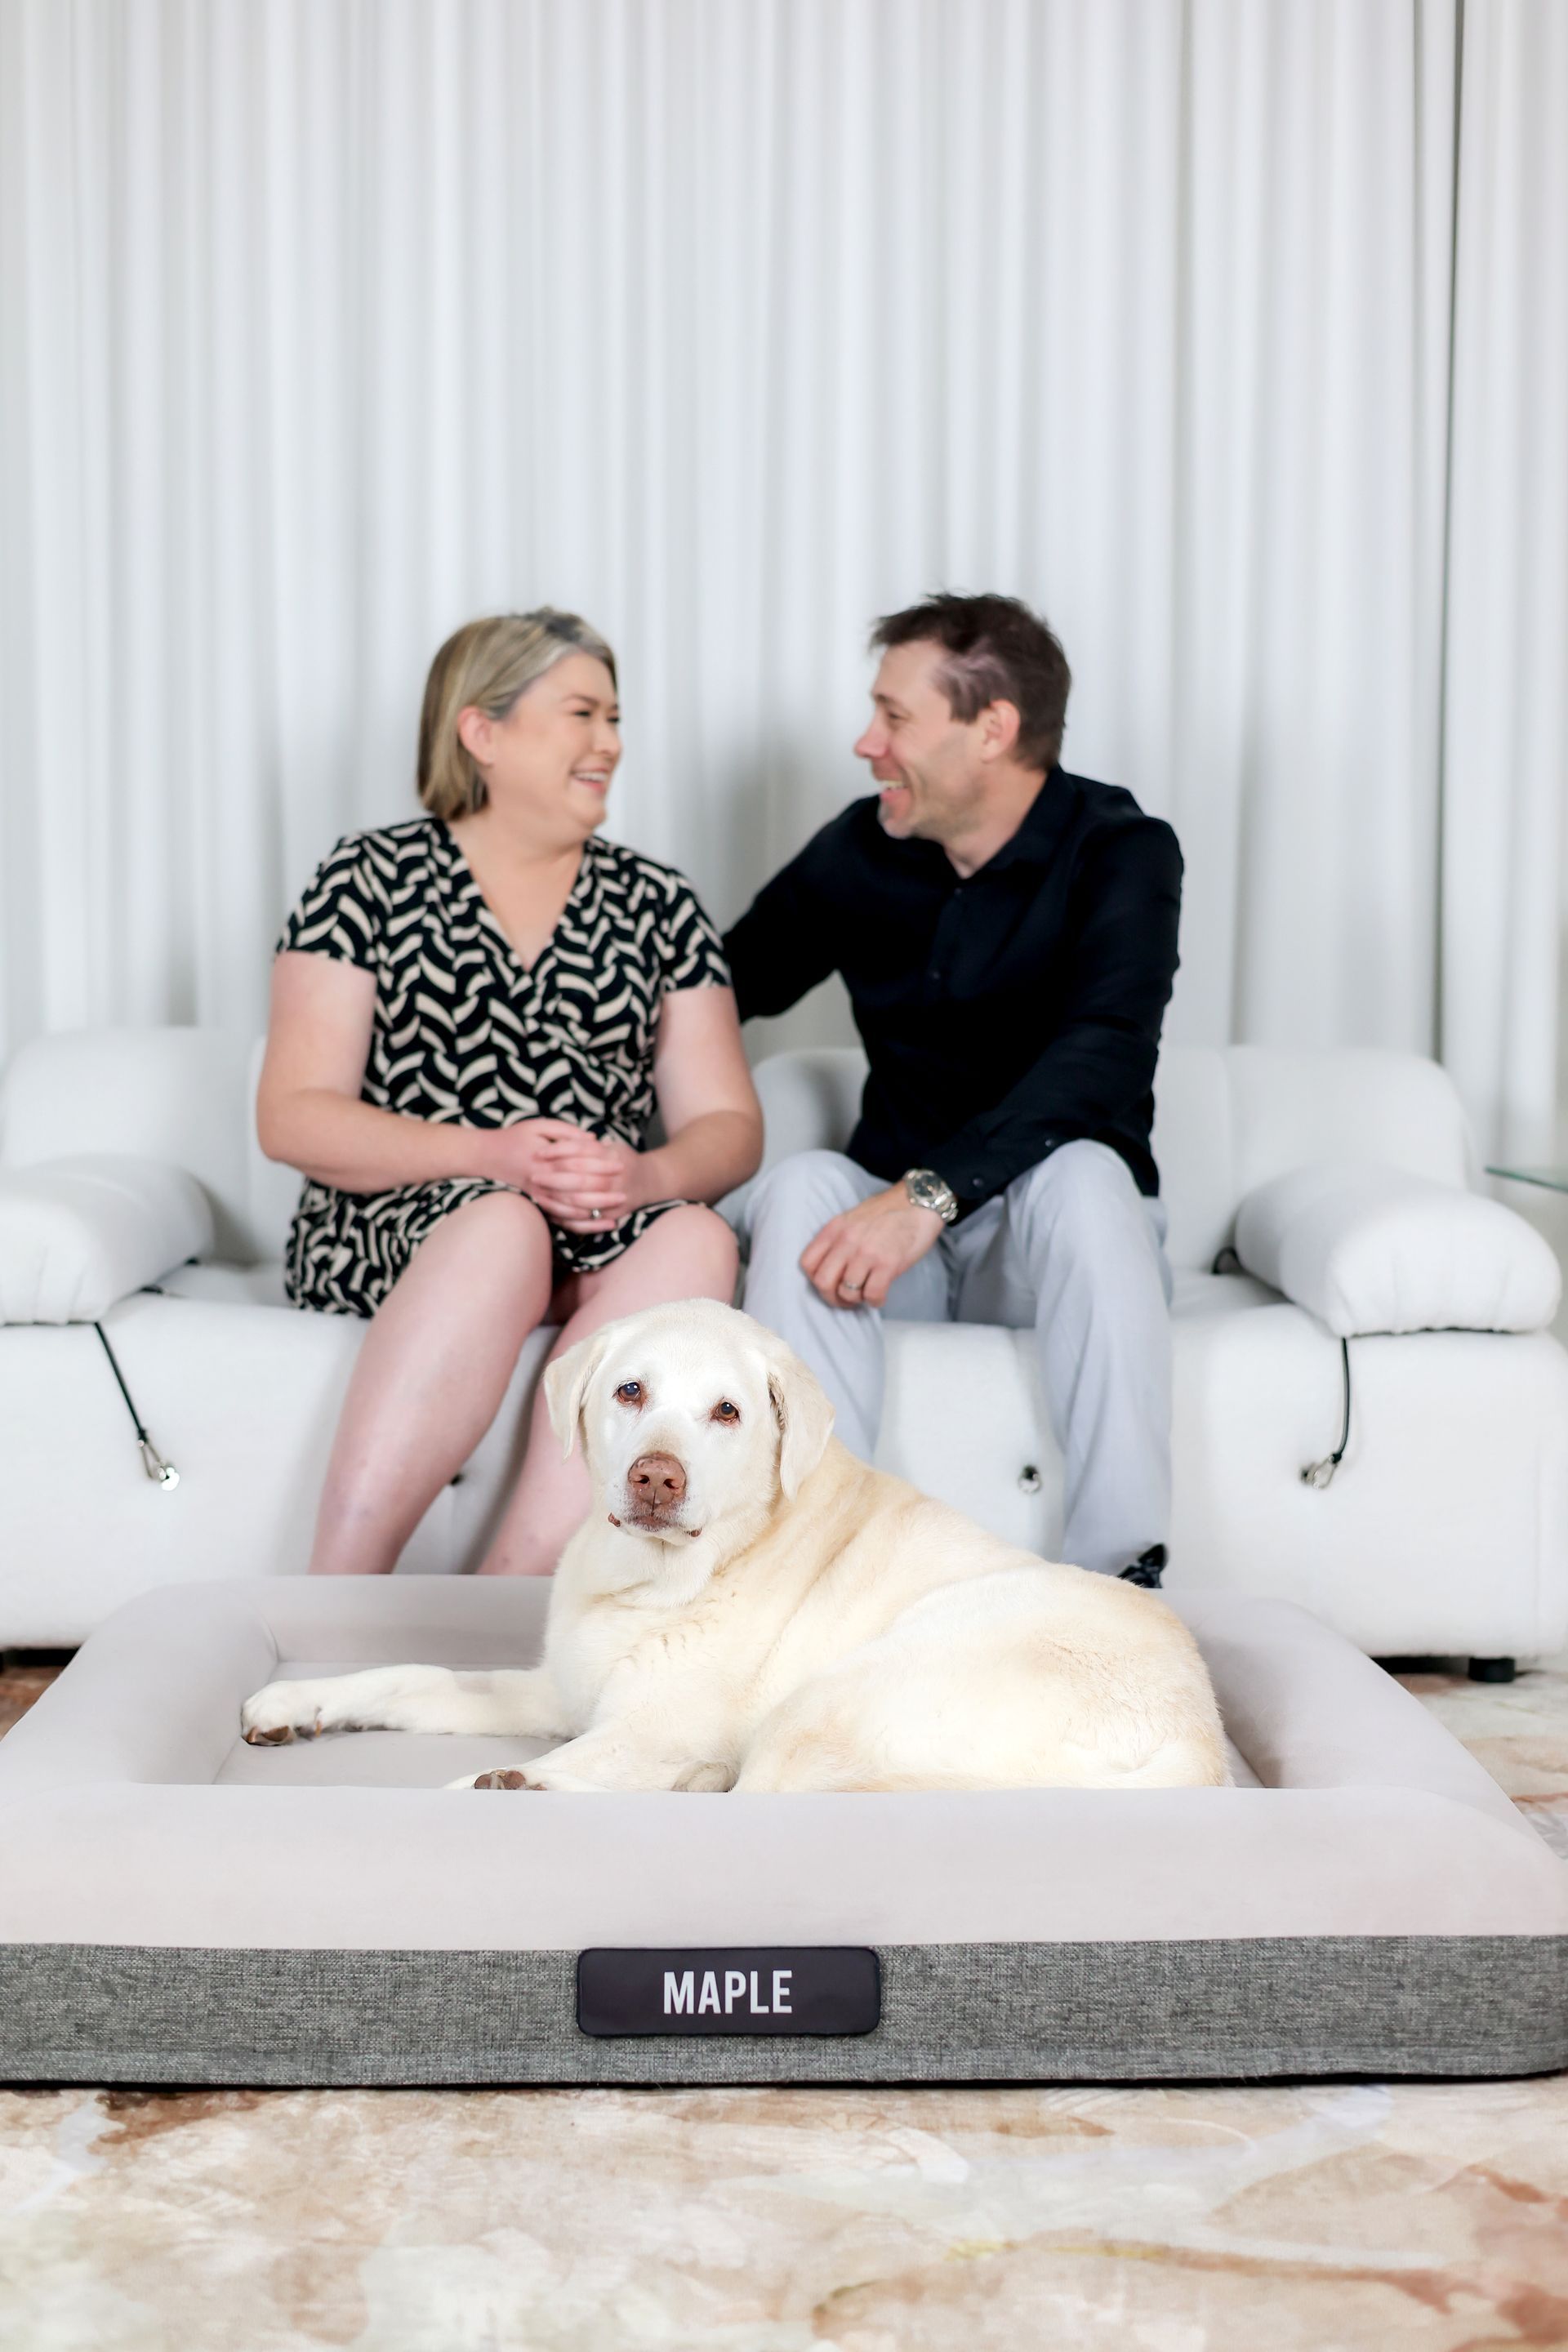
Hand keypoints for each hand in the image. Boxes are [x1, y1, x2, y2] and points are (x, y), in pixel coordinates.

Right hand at [480, 1123, 645, 1233]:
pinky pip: (558, 1218)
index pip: (580, 1165)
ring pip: (569, 1210)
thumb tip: (594, 1139)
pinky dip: (577, 1223)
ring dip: (593, 1214)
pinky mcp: (536, 1204)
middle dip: (602, 1194)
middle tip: (625, 1195)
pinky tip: (593, 1223)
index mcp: (547, 1160)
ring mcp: (539, 1195)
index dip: (601, 1166)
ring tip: (615, 1216)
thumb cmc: (514, 1137)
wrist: (486, 1155)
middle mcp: (543, 1181)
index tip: (620, 1165)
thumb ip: (567, 1132)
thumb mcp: (539, 1125)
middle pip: (578, 1192)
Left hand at [799, 1184, 942, 1307]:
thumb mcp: (853, 1219)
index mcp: (835, 1229)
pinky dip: (875, 1301)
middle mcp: (847, 1240)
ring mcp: (867, 1252)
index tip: (830, 1283)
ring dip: (857, 1300)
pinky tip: (881, 1295)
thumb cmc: (888, 1212)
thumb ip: (838, 1240)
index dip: (815, 1280)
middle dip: (833, 1297)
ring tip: (866, 1293)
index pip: (807, 1263)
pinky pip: (872, 1295)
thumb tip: (832, 1270)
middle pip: (822, 1282)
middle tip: (846, 1298)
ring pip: (847, 1292)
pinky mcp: (888, 1263)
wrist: (919, 1201)